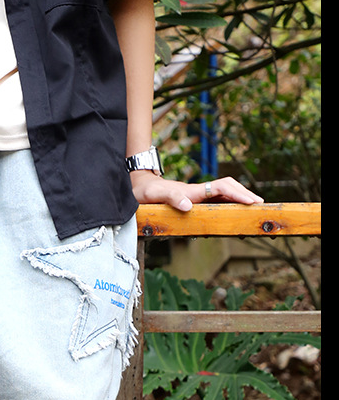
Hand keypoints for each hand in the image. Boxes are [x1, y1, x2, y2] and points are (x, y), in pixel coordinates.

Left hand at [130, 170, 264, 211]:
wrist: (139, 188)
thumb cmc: (146, 192)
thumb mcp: (155, 195)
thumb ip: (171, 198)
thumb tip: (188, 206)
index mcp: (193, 190)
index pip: (221, 188)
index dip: (237, 194)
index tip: (250, 202)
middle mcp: (199, 191)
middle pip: (228, 188)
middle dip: (245, 194)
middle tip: (260, 205)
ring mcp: (198, 195)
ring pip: (225, 194)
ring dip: (240, 198)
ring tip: (254, 207)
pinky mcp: (195, 201)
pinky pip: (217, 201)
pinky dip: (230, 204)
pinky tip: (235, 212)